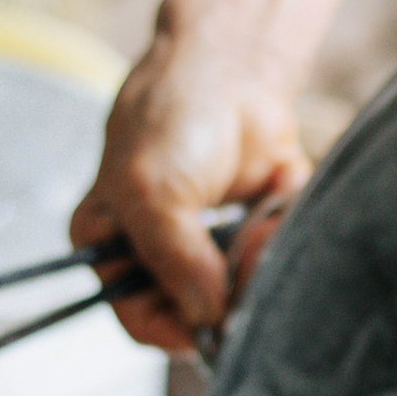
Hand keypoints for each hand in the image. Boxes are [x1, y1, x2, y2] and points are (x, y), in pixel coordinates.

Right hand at [71, 44, 309, 350]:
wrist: (234, 67)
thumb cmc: (174, 119)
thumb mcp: (153, 193)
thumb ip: (175, 259)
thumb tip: (207, 317)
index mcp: (114, 249)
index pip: (140, 319)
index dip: (175, 328)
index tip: (213, 318)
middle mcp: (162, 255)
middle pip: (200, 312)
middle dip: (228, 287)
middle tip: (243, 250)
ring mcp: (212, 247)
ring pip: (245, 292)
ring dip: (259, 258)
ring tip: (259, 215)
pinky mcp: (256, 233)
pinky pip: (277, 259)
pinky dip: (282, 233)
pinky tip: (277, 194)